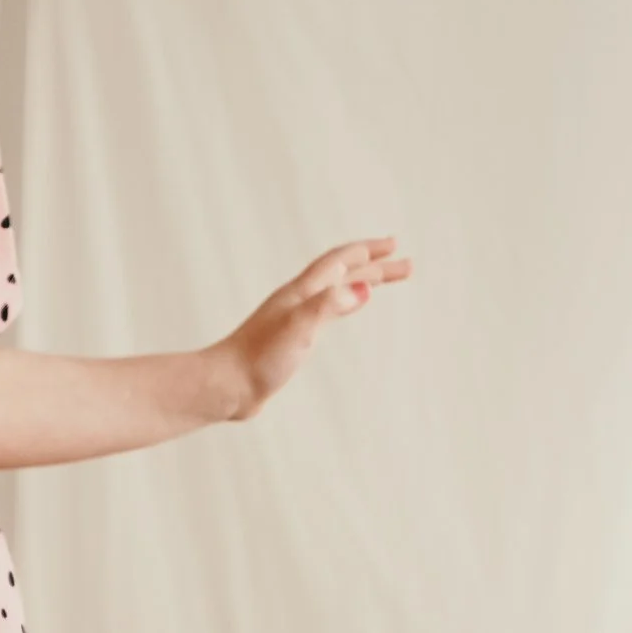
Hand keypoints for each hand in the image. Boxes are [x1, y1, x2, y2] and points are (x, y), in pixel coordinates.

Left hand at [221, 236, 410, 416]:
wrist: (225, 386)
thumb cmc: (258, 360)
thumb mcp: (299, 329)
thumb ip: (330, 306)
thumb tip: (364, 288)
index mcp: (301, 293)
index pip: (340, 261)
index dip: (368, 251)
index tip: (395, 246)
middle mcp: (298, 300)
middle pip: (342, 274)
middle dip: (375, 267)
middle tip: (406, 266)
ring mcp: (293, 319)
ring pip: (335, 291)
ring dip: (360, 282)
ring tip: (381, 281)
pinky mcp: (290, 339)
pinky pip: (325, 311)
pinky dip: (343, 303)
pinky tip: (345, 308)